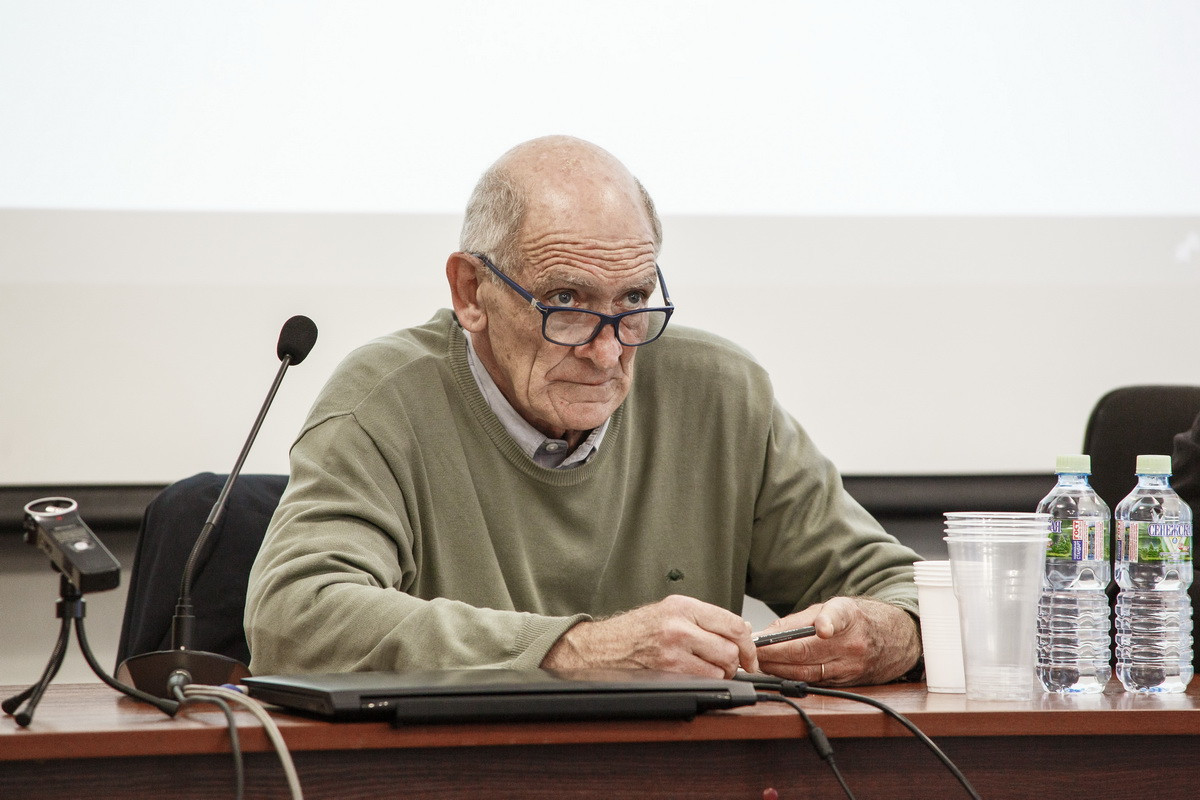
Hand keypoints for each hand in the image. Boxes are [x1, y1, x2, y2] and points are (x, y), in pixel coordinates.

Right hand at [541, 594, 758, 678]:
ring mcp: (672, 649)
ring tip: (704, 669)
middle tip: (727, 665)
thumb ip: (703, 619)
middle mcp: (679, 624)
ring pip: (720, 668)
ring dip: (719, 674)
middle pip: (730, 648)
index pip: (733, 622)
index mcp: (682, 606)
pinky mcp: (667, 671)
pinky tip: (691, 677)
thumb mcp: (669, 611)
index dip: (749, 644)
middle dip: (734, 662)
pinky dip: (705, 683)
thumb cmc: (633, 631)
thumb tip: (741, 632)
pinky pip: (703, 681)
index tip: (750, 655)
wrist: (601, 648)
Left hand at [754, 597, 919, 685]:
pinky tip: (775, 673)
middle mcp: (853, 644)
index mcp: (849, 618)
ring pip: (807, 673)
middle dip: (774, 654)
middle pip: (807, 652)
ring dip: (778, 670)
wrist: (892, 640)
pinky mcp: (845, 683)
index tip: (822, 628)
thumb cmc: (857, 620)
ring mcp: (850, 667)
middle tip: (751, 652)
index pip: (838, 618)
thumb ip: (798, 620)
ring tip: (757, 664)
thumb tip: (766, 634)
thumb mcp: (831, 607)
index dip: (827, 623)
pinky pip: (813, 682)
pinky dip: (791, 678)